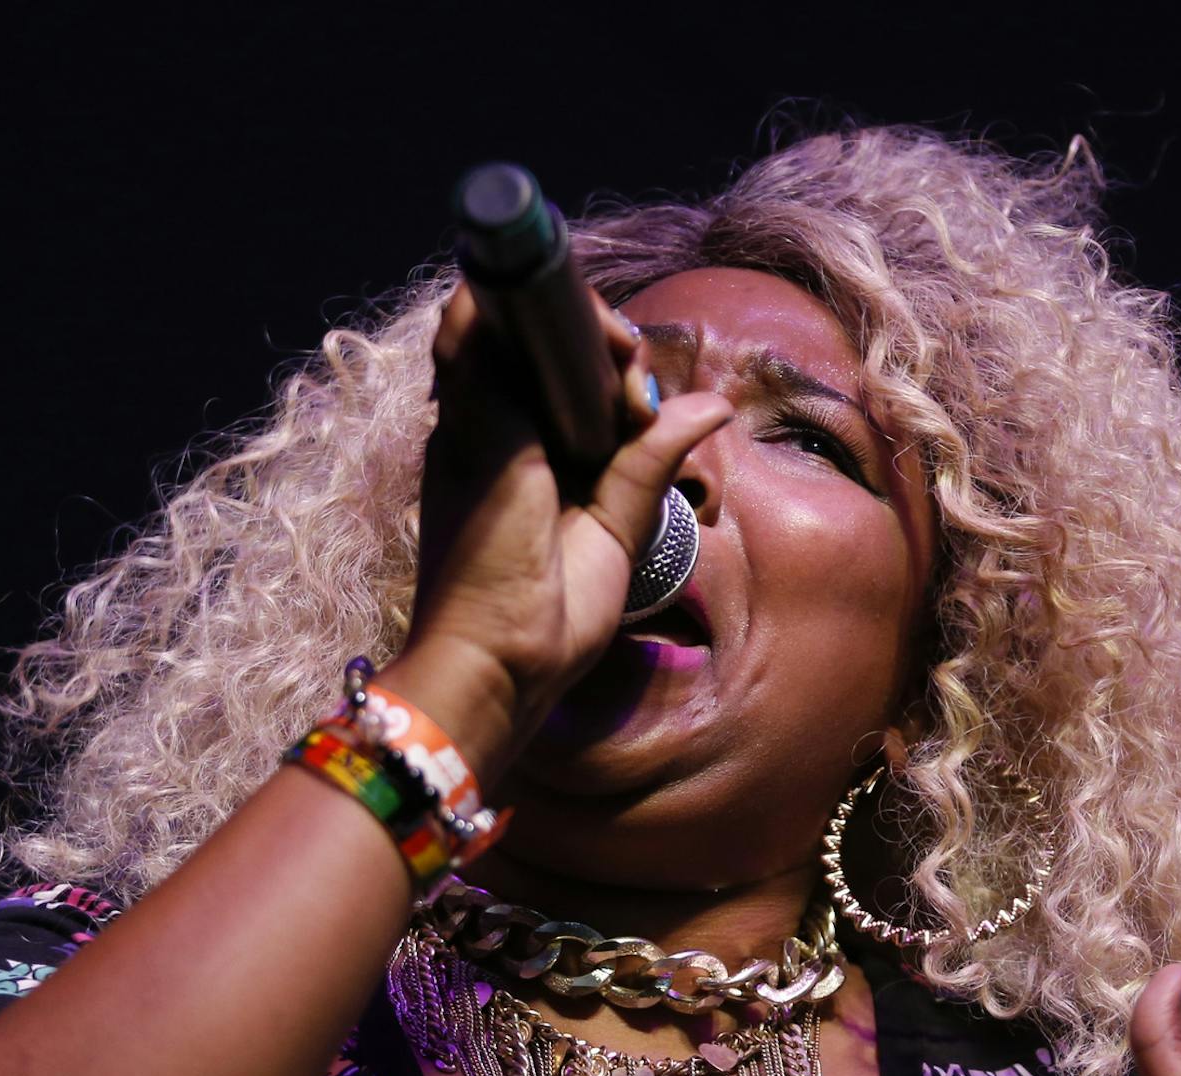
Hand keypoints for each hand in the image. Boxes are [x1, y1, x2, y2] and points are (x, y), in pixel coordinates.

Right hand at [397, 282, 733, 748]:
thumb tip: (713, 403)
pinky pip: (476, 326)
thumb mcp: (618, 526)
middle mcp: (490, 427)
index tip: (643, 400)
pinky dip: (531, 306)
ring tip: (623, 350)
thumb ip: (651, 459)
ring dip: (575, 316)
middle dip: (594, 332)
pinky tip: (598, 332)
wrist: (501, 664)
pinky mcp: (467, 419)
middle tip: (636, 375)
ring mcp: (473, 419)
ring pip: (507, 319)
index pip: (553, 373)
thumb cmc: (548, 616)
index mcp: (519, 453)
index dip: (603, 361)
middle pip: (532, 338)